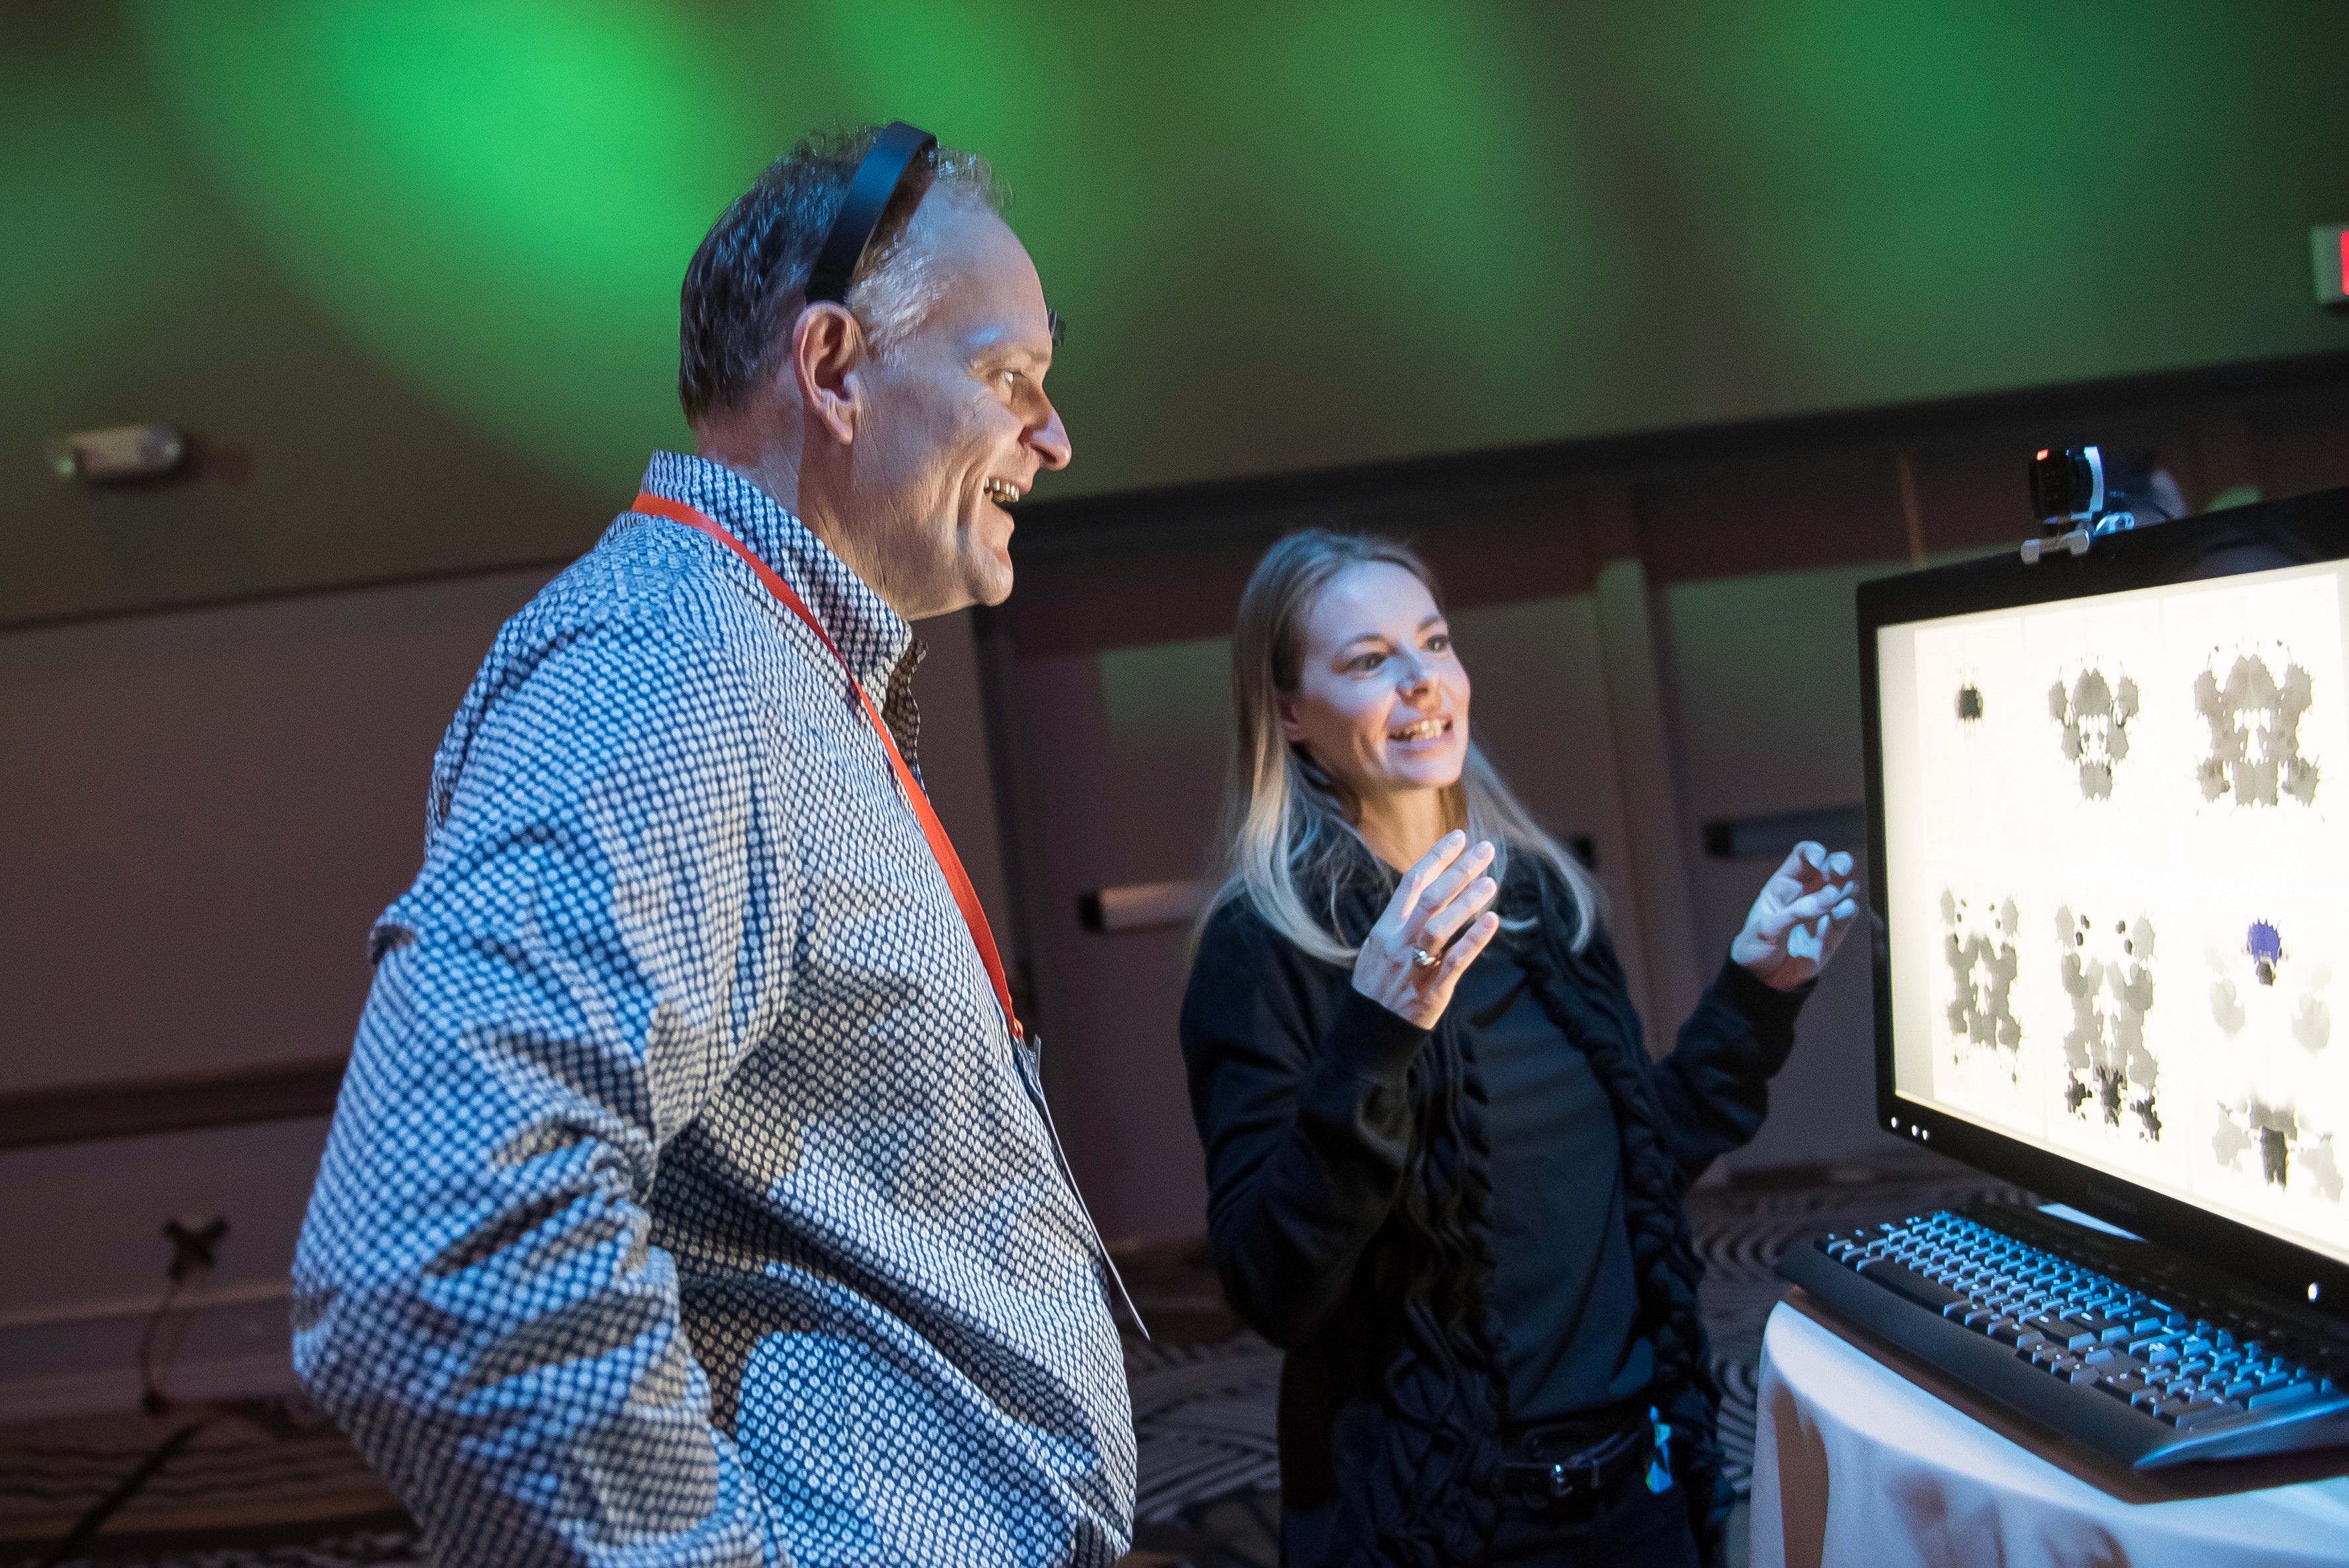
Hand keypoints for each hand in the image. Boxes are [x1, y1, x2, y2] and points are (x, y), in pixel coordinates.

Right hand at [1352, 831, 1502, 1028]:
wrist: (1368, 1033)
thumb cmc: (1377, 986)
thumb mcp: (1378, 947)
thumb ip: (1401, 922)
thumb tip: (1424, 892)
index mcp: (1386, 927)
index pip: (1412, 882)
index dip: (1436, 857)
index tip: (1458, 836)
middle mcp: (1399, 941)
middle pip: (1431, 897)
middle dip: (1459, 870)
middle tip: (1486, 849)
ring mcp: (1415, 965)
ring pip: (1441, 926)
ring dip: (1467, 902)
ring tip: (1491, 882)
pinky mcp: (1432, 990)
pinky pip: (1455, 961)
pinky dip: (1474, 940)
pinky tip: (1492, 922)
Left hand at [1731, 841, 1860, 990]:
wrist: (1761, 982)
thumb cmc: (1755, 947)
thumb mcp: (1766, 929)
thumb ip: (1796, 913)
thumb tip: (1829, 898)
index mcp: (1785, 885)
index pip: (1803, 857)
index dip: (1814, 852)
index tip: (1819, 858)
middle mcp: (1807, 893)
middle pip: (1830, 868)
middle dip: (1840, 863)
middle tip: (1841, 869)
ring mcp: (1822, 912)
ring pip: (1844, 889)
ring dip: (1845, 888)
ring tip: (1834, 899)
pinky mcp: (1833, 933)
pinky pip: (1846, 916)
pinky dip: (1848, 911)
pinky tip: (1843, 910)